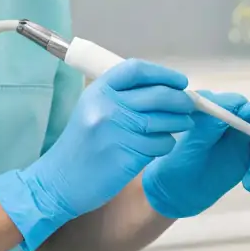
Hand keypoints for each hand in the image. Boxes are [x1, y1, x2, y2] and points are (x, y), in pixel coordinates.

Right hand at [0, 59, 194, 250]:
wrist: (59, 181)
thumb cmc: (81, 145)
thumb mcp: (92, 110)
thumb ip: (122, 97)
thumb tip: (164, 89)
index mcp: (98, 91)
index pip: (136, 70)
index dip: (163, 74)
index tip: (180, 82)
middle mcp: (107, 107)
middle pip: (157, 95)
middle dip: (181, 99)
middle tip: (190, 105)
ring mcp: (117, 132)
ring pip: (164, 121)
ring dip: (180, 122)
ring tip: (183, 124)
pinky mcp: (127, 155)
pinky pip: (160, 144)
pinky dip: (166, 144)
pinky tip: (160, 146)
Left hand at [141, 91, 249, 218]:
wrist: (173, 194)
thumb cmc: (174, 163)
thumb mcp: (192, 142)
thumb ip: (213, 123)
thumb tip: (240, 103)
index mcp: (213, 111)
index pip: (238, 103)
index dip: (248, 111)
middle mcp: (229, 121)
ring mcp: (239, 140)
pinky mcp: (246, 159)